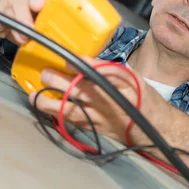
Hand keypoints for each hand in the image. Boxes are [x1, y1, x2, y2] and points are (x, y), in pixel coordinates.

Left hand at [29, 57, 148, 143]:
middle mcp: (108, 104)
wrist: (154, 129)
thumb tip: (85, 61)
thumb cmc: (143, 99)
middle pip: (81, 92)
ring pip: (73, 112)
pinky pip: (73, 123)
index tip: (66, 59)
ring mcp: (99, 119)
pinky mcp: (94, 129)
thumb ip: (110, 69)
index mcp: (120, 87)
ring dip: (51, 104)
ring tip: (34, 97)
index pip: (98, 73)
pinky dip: (57, 115)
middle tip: (45, 73)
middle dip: (60, 82)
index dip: (80, 66)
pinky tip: (44, 108)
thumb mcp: (133, 78)